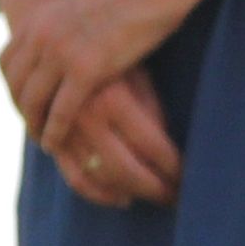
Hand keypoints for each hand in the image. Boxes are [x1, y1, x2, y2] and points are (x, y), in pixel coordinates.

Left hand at [0, 0, 191, 157]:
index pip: (7, 63)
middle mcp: (40, 36)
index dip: (12, 87)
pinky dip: (55, 130)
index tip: (24, 102)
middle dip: (21, 109)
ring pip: (33, 100)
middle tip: (32, 127)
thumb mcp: (83, 2)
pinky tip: (55, 143)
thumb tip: (71, 30)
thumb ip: (67, 20)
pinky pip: (61, 109)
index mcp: (37, 18)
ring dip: (34, 125)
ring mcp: (60, 53)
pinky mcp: (85, 69)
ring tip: (42, 141)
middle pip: (15, 84)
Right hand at [51, 70, 183, 208]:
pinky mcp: (52, 140)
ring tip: (157, 197)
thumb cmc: (114, 59)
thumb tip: (167, 155)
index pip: (152, 146)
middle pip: (126, 169)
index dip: (174, 168)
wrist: (63, 46)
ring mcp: (65, 132)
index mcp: (113, 100)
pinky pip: (74, 177)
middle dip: (156, 188)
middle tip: (178, 198)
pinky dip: (98, 193)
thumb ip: (151, 115)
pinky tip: (123, 199)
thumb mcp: (140, 78)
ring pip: (100, 177)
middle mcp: (85, 118)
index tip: (192, 179)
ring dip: (131, 193)